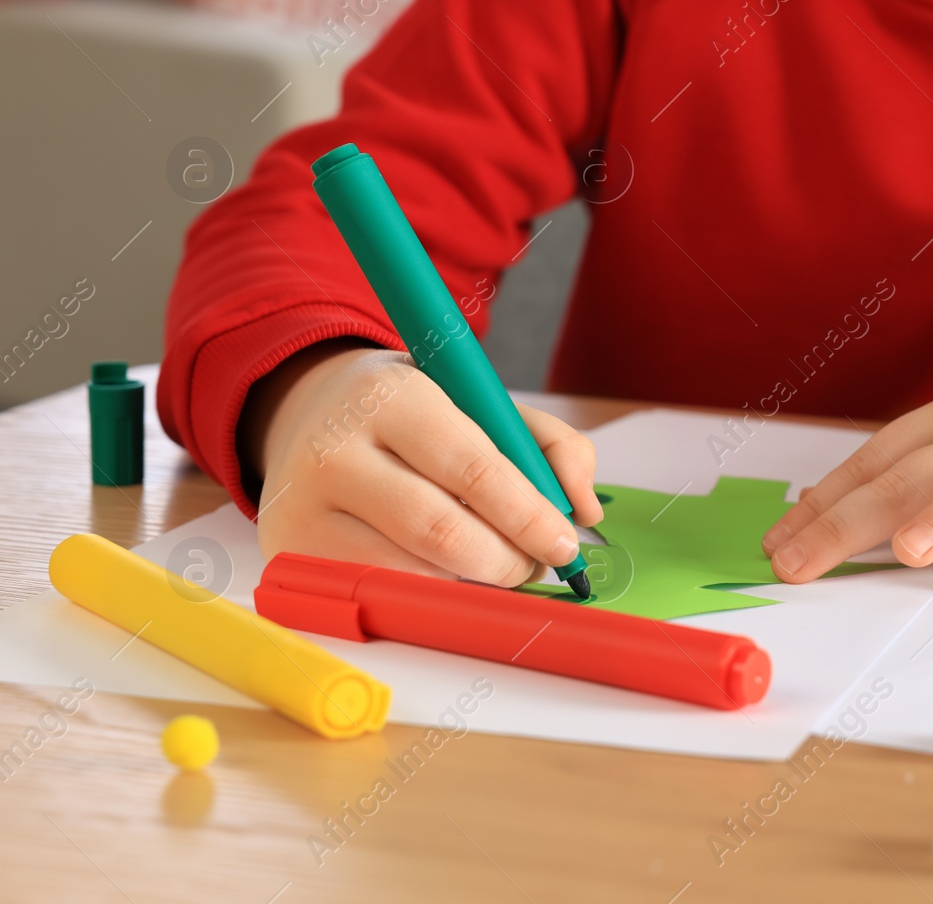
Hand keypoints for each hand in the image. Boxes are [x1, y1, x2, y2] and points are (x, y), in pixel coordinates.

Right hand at [241, 340, 602, 585]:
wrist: (308, 413)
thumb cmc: (414, 414)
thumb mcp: (481, 401)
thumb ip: (551, 445)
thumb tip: (584, 512)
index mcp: (391, 397)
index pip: (473, 469)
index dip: (528, 516)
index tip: (564, 544)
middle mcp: (333, 450)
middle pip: (441, 533)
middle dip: (506, 561)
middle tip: (533, 565)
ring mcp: (301, 507)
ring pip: (411, 574)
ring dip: (471, 585)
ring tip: (491, 565)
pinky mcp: (288, 554)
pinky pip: (377, 594)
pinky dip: (428, 595)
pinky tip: (444, 575)